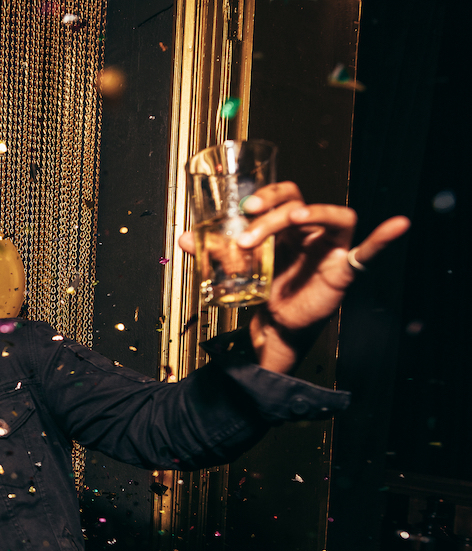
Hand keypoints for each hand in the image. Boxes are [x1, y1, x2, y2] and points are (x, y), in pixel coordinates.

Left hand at [179, 181, 409, 371]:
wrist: (278, 326)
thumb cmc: (266, 290)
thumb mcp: (237, 269)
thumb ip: (214, 252)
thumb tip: (182, 238)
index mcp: (288, 227)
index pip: (285, 195)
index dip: (269, 195)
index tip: (245, 206)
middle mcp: (312, 232)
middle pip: (301, 206)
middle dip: (274, 215)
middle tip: (249, 234)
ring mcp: (331, 248)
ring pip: (334, 217)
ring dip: (314, 212)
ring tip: (292, 219)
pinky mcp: (344, 270)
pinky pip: (369, 251)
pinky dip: (384, 238)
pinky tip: (398, 225)